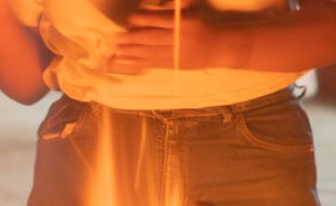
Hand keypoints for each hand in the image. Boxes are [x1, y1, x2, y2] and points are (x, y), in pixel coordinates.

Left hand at [109, 9, 241, 73]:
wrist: (218, 47)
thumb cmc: (200, 25)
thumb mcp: (189, 13)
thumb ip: (171, 10)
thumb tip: (147, 10)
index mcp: (183, 23)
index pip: (158, 20)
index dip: (142, 19)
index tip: (130, 19)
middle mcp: (179, 39)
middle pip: (151, 38)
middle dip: (132, 39)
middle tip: (117, 38)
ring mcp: (176, 54)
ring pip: (150, 53)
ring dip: (132, 52)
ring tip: (118, 51)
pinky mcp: (174, 65)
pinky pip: (154, 64)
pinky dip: (140, 63)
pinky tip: (128, 61)